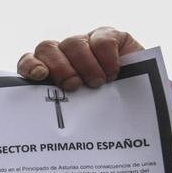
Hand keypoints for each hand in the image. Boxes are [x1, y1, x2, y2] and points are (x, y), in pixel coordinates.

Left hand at [18, 27, 171, 117]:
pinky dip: (106, 56)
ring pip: (73, 43)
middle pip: (47, 48)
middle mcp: (62, 55)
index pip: (28, 62)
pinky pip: (101, 39)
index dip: (30, 66)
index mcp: (48, 72)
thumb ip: (59, 113)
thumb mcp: (78, 114)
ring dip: (84, 65)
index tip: (39, 75)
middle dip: (59, 67)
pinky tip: (113, 73)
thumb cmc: (104, 113)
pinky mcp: (109, 36)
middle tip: (74, 86)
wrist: (142, 106)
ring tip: (98, 83)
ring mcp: (84, 43)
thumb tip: (44, 135)